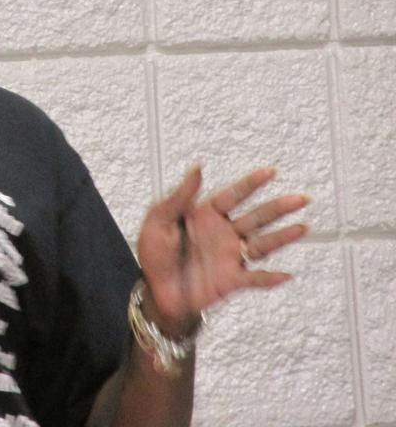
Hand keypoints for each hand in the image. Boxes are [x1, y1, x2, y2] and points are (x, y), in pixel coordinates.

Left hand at [137, 166, 308, 335]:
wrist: (155, 290)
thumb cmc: (154, 252)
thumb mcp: (158, 220)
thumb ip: (179, 196)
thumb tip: (197, 167)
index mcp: (206, 214)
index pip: (233, 195)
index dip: (252, 184)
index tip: (271, 172)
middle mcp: (224, 232)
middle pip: (256, 217)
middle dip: (278, 208)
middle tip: (301, 198)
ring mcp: (230, 256)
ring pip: (262, 244)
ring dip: (283, 237)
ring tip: (303, 227)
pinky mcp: (231, 280)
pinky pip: (255, 279)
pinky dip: (270, 278)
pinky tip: (286, 275)